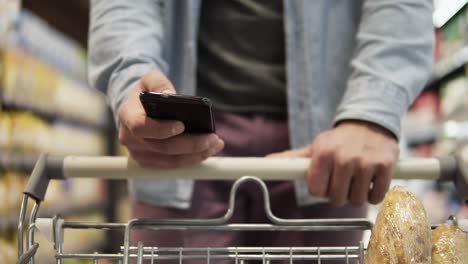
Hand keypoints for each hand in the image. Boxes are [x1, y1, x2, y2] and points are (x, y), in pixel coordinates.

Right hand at [118, 70, 223, 168]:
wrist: (138, 108)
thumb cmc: (147, 92)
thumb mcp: (150, 79)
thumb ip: (159, 82)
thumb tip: (170, 94)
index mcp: (128, 116)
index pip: (141, 127)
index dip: (161, 129)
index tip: (182, 125)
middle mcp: (130, 139)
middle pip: (162, 147)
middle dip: (190, 144)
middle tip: (212, 138)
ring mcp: (138, 154)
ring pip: (170, 160)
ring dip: (196, 154)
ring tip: (215, 144)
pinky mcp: (149, 163)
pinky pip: (173, 165)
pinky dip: (192, 159)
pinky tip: (208, 150)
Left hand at [267, 120, 398, 206]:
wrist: (370, 123)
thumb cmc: (338, 140)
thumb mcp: (315, 146)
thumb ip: (293, 158)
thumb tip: (268, 160)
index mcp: (323, 154)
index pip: (316, 190)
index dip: (321, 189)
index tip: (326, 182)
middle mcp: (343, 158)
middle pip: (336, 199)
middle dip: (338, 193)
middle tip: (342, 180)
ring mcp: (366, 163)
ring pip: (356, 200)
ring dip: (356, 195)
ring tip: (356, 179)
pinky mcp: (385, 166)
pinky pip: (376, 197)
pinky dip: (374, 194)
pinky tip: (370, 181)